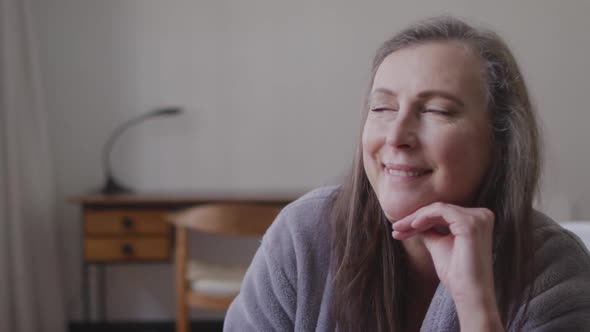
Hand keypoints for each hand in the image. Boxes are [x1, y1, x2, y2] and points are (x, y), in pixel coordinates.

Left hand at [391, 202, 502, 330]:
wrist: (469, 293)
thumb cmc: (457, 273)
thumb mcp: (439, 245)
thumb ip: (430, 231)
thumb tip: (414, 221)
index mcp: (477, 220)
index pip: (442, 214)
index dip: (419, 220)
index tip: (399, 229)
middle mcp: (482, 215)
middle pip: (439, 210)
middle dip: (414, 219)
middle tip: (396, 228)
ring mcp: (478, 218)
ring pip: (438, 209)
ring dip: (415, 218)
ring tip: (399, 229)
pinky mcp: (470, 223)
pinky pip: (441, 212)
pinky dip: (424, 217)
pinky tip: (412, 226)